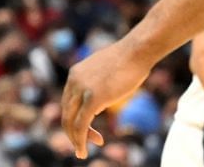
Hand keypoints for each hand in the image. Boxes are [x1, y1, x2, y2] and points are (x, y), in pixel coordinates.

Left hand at [60, 40, 153, 159]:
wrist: (137, 51)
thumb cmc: (128, 61)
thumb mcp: (105, 74)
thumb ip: (95, 88)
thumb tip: (95, 106)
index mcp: (75, 74)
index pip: (68, 103)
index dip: (75, 120)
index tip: (89, 130)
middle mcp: (74, 80)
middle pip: (66, 113)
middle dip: (74, 132)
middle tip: (84, 145)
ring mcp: (82, 89)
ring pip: (71, 122)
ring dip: (76, 139)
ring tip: (82, 152)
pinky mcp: (93, 98)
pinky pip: (81, 124)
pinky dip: (80, 140)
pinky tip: (83, 150)